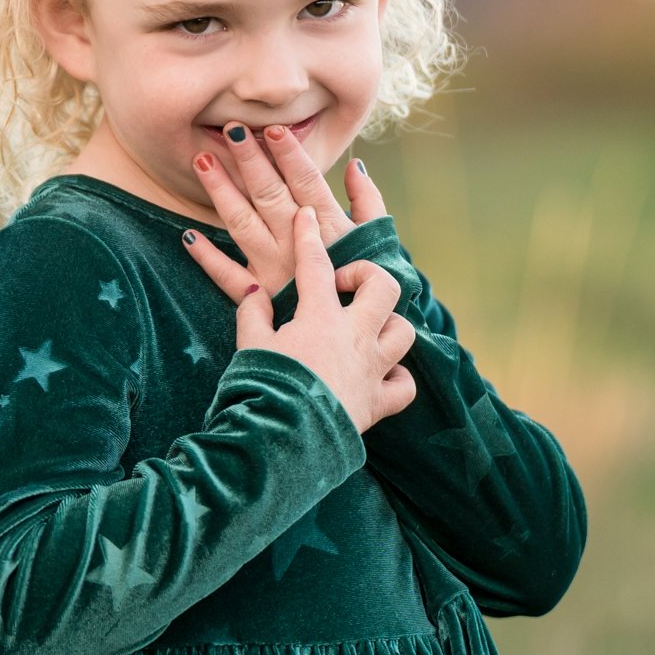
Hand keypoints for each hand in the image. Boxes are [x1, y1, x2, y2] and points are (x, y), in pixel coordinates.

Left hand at [183, 121, 387, 304]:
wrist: (357, 337)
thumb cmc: (366, 282)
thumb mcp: (377, 241)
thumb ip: (369, 202)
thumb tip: (356, 164)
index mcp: (328, 228)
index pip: (306, 182)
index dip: (290, 155)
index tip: (272, 129)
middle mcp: (298, 246)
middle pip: (270, 195)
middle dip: (250, 161)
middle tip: (232, 129)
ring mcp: (274, 271)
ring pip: (242, 224)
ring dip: (222, 193)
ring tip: (202, 161)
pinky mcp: (259, 297)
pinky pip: (228, 277)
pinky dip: (207, 259)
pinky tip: (187, 237)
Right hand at [233, 206, 415, 433]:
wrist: (284, 440)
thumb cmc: (263, 388)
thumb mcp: (249, 345)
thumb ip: (252, 313)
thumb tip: (254, 292)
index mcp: (318, 318)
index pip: (315, 264)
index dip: (309, 236)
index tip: (307, 215)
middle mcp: (354, 336)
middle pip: (382, 286)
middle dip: (366, 276)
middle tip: (342, 286)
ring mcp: (372, 369)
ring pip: (403, 331)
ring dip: (388, 325)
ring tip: (366, 328)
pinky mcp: (379, 402)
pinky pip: (405, 384)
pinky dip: (397, 376)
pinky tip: (381, 374)